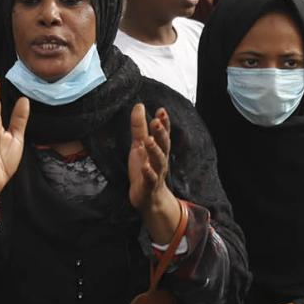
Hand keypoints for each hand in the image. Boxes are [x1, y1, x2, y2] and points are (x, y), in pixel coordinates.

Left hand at [128, 103, 179, 242]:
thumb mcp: (139, 146)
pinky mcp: (149, 186)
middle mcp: (160, 160)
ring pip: (159, 161)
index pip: (163, 134)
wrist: (148, 198)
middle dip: (161, 133)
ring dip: (155, 150)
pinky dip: (149, 173)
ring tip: (149, 140)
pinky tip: (145, 166)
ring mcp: (156, 173)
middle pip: (164, 145)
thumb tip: (139, 105)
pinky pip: (151, 179)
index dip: (164, 122)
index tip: (161, 110)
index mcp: (158, 149)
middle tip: (156, 121)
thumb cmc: (145, 169)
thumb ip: (139, 127)